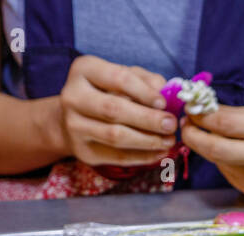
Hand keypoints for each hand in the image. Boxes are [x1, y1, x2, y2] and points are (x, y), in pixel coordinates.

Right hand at [58, 55, 178, 167]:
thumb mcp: (122, 76)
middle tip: (171, 125)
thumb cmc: (105, 92)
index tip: (164, 103)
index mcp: (84, 70)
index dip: (144, 92)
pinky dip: (141, 157)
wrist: (75, 118)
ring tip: (168, 141)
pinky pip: (116, 157)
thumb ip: (145, 80)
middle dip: (148, 119)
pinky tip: (158, 153)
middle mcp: (72, 97)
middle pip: (114, 109)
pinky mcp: (82, 151)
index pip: (118, 78)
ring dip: (147, 141)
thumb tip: (166, 93)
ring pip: (115, 136)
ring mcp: (74, 126)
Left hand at [181, 106, 243, 194]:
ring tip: (197, 132)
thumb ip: (236, 114)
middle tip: (184, 124)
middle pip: (217, 148)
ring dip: (201, 145)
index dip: (202, 116)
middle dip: (193, 135)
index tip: (190, 108)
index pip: (227, 123)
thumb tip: (200, 111)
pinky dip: (216, 157)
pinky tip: (219, 149)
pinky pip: (223, 169)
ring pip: (216, 160)